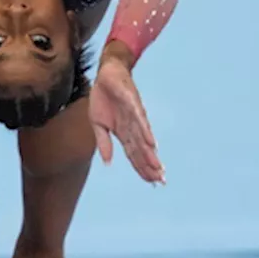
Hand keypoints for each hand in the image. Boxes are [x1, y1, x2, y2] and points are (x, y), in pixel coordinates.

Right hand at [88, 45, 164, 183]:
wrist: (107, 74)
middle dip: (150, 166)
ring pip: (143, 138)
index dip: (142, 168)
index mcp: (124, 133)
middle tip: (161, 181)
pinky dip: (145, 132)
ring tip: (158, 168)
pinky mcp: (132, 103)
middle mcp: (133, 127)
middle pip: (142, 151)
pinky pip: (139, 119)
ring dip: (150, 154)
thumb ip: (103, 143)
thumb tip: (108, 163)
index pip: (134, 155)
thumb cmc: (104, 99)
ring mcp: (134, 116)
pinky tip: (151, 143)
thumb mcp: (97, 124)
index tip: (152, 183)